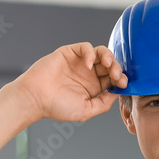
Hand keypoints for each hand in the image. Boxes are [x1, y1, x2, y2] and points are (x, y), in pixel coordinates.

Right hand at [12, 42, 127, 122]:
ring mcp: (80, 63)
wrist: (35, 98)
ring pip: (101, 53)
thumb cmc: (57, 107)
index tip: (123, 84)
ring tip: (108, 65)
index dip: (121, 79)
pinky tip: (89, 64)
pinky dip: (90, 53)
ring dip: (109, 57)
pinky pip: (85, 47)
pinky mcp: (69, 53)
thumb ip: (103, 103)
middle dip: (117, 68)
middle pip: (110, 65)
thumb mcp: (86, 110)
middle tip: (117, 75)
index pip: (113, 79)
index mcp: (94, 87)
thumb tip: (117, 94)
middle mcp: (89, 74)